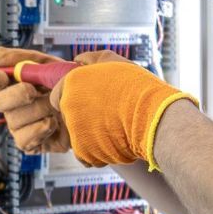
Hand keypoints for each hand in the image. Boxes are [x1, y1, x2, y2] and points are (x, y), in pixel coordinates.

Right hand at [0, 47, 129, 153]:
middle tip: (33, 91)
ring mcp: (24, 124)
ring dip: (36, 111)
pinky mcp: (33, 143)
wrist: (106, 113)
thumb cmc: (86, 88)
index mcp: (21, 81)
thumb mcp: (67, 66)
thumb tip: (3, 57)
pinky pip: (23, 140)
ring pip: (12, 120)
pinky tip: (55, 125)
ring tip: (56, 107)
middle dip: (14, 94)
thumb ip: (36, 58)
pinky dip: (39, 131)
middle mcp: (18, 103)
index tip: (2, 74)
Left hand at [51, 62, 198, 170]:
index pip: (58, 94)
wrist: (154, 116)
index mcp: (70, 84)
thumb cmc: (137, 87)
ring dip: (92, 133)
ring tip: (115, 127)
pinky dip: (97, 150)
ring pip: (78, 135)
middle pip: (69, 115)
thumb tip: (78, 60)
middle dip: (84, 115)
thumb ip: (90, 59)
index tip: (88, 100)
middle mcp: (68, 107)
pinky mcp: (84, 152)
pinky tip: (113, 142)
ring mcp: (75, 131)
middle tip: (106, 113)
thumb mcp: (113, 61)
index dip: (73, 98)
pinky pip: (85, 153)